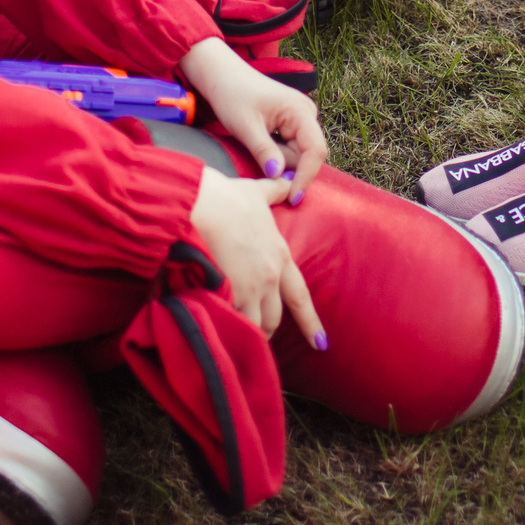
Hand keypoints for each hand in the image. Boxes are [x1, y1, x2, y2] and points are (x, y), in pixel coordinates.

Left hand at [177, 37, 327, 197]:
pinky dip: (276, 154)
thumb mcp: (245, 127)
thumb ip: (264, 152)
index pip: (315, 152)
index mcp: (300, 111)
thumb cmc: (232, 95)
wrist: (221, 76)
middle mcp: (306, 113)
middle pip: (307, 155)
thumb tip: (279, 177)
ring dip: (279, 161)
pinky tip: (258, 144)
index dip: (305, 177)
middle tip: (258, 161)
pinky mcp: (292, 123)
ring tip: (253, 144)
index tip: (292, 198)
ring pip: (298, 154)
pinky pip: (290, 148)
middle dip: (287, 167)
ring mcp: (300, 118)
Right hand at [187, 170, 324, 343]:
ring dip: (247, 333)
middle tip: (257, 336)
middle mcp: (270, 276)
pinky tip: (219, 332)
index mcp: (280, 256)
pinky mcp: (229, 293)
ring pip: (254, 324)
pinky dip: (228, 328)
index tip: (322, 343)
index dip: (310, 322)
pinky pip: (233, 322)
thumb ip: (274, 190)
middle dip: (266, 329)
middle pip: (274, 317)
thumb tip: (286, 181)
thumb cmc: (227, 197)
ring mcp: (251, 287)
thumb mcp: (256, 192)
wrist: (202, 205)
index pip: (300, 296)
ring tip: (234, 338)